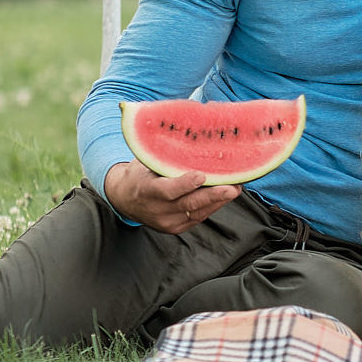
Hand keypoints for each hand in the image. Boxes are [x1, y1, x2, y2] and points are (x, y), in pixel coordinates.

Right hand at [105, 160, 239, 234]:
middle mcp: (157, 210)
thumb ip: (163, 156)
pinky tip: (225, 195)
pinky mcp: (176, 228)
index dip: (185, 184)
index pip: (168, 191)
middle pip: (189, 204)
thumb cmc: (140, 174)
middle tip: (232, 187)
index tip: (201, 175)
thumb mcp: (145, 162)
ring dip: (219, 201)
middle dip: (213, 196)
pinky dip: (213, 206)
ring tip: (236, 188)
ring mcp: (167, 222)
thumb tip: (187, 132)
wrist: (125, 200)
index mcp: (146, 190)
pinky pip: (198, 217)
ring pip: (198, 212)